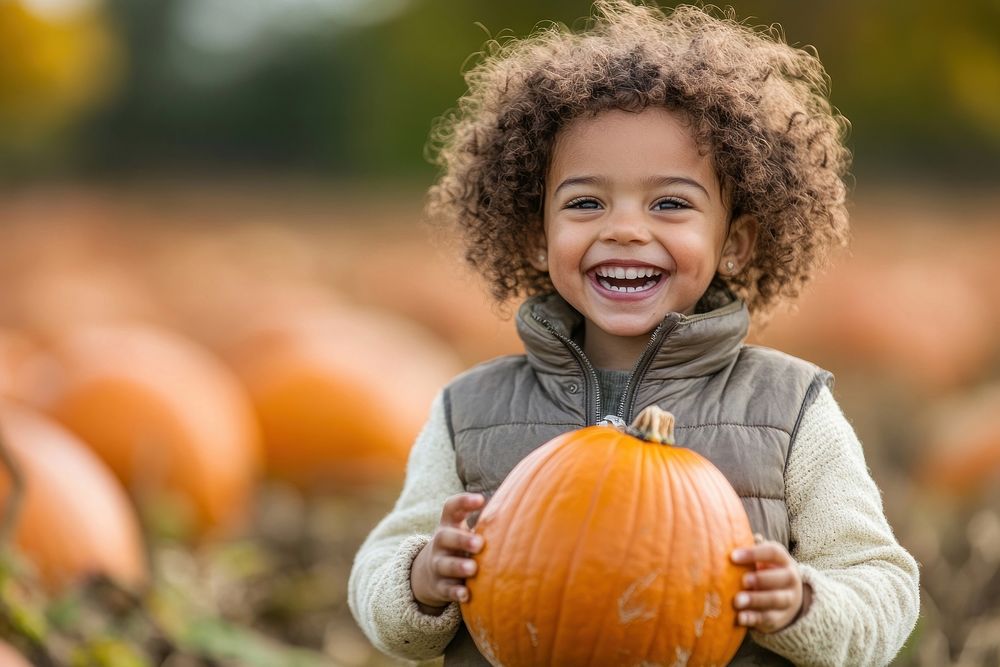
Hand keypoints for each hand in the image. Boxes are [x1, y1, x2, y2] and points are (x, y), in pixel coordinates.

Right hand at [410, 492, 485, 613]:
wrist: (430, 573)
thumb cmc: (460, 546)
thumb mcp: (465, 531)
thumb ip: (487, 523)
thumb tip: (525, 511)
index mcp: (449, 525)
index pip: (451, 508)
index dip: (463, 502)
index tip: (481, 499)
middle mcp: (441, 543)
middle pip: (445, 537)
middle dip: (461, 540)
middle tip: (479, 543)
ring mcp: (437, 565)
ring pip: (444, 564)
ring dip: (458, 566)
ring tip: (473, 568)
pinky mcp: (439, 586)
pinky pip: (446, 589)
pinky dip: (455, 592)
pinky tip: (466, 595)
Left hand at [730, 540, 809, 632]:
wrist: (787, 598)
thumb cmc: (766, 571)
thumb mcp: (763, 559)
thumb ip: (752, 548)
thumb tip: (736, 533)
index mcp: (783, 560)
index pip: (773, 552)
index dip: (754, 553)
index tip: (733, 556)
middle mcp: (790, 578)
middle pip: (779, 578)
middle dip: (760, 579)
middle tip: (742, 580)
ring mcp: (788, 599)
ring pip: (775, 599)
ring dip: (755, 600)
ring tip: (737, 601)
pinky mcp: (780, 618)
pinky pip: (768, 618)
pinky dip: (753, 618)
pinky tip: (740, 617)